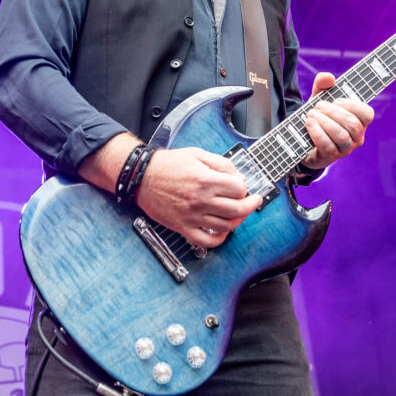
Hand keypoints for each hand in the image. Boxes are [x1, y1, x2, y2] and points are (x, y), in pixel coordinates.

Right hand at [136, 147, 261, 248]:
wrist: (142, 177)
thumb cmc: (166, 165)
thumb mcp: (196, 154)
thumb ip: (220, 163)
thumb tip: (237, 175)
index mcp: (205, 180)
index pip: (238, 189)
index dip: (244, 186)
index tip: (242, 186)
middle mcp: (200, 200)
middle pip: (237, 209)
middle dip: (250, 205)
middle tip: (253, 201)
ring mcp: (192, 216)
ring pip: (226, 226)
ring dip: (238, 221)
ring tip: (240, 214)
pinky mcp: (183, 227)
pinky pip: (206, 241)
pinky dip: (219, 239)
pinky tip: (223, 231)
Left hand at [301, 72, 374, 170]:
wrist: (303, 140)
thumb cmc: (319, 117)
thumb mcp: (319, 98)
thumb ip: (323, 85)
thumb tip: (328, 77)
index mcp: (359, 121)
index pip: (367, 114)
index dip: (352, 105)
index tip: (336, 100)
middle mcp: (356, 136)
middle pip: (352, 124)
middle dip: (333, 112)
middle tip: (318, 106)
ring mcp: (345, 149)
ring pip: (341, 136)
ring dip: (324, 122)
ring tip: (311, 115)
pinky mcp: (331, 157)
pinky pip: (328, 146)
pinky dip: (317, 133)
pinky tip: (309, 124)